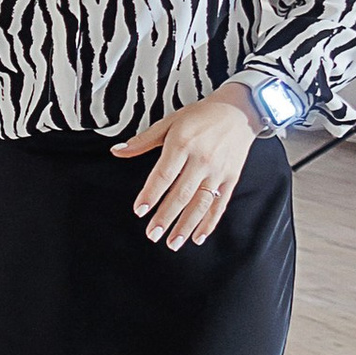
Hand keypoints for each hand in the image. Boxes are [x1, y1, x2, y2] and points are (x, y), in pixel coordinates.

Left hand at [111, 92, 255, 246]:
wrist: (238, 111)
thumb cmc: (200, 116)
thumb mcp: (169, 122)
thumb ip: (143, 141)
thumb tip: (117, 151)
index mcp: (183, 144)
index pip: (164, 174)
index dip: (151, 194)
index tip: (139, 211)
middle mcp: (202, 159)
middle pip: (182, 194)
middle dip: (166, 217)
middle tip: (152, 234)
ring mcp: (218, 171)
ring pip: (201, 203)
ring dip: (186, 225)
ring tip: (173, 242)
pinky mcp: (231, 178)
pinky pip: (220, 204)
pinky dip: (209, 223)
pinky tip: (198, 237)